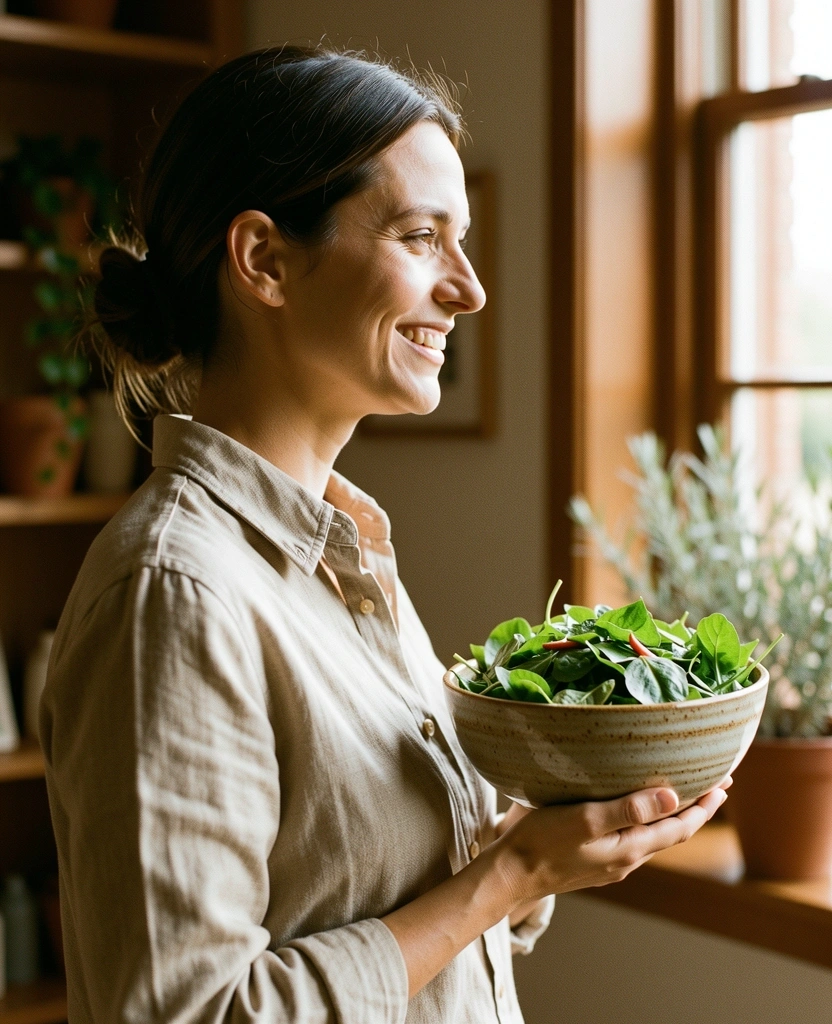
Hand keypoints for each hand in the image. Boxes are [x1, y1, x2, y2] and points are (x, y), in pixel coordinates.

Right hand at [490, 779, 729, 909]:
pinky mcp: (595, 860)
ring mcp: (611, 863)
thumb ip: (629, 809)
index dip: (704, 807)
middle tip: (716, 785)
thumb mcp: (585, 819)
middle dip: (695, 809)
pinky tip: (638, 809)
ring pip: (653, 837)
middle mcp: (627, 860)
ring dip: (673, 815)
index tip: (724, 784)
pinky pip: (633, 838)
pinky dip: (648, 820)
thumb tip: (673, 798)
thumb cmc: (542, 841)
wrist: (510, 874)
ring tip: (684, 794)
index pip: (680, 828)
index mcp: (630, 849)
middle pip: (672, 833)